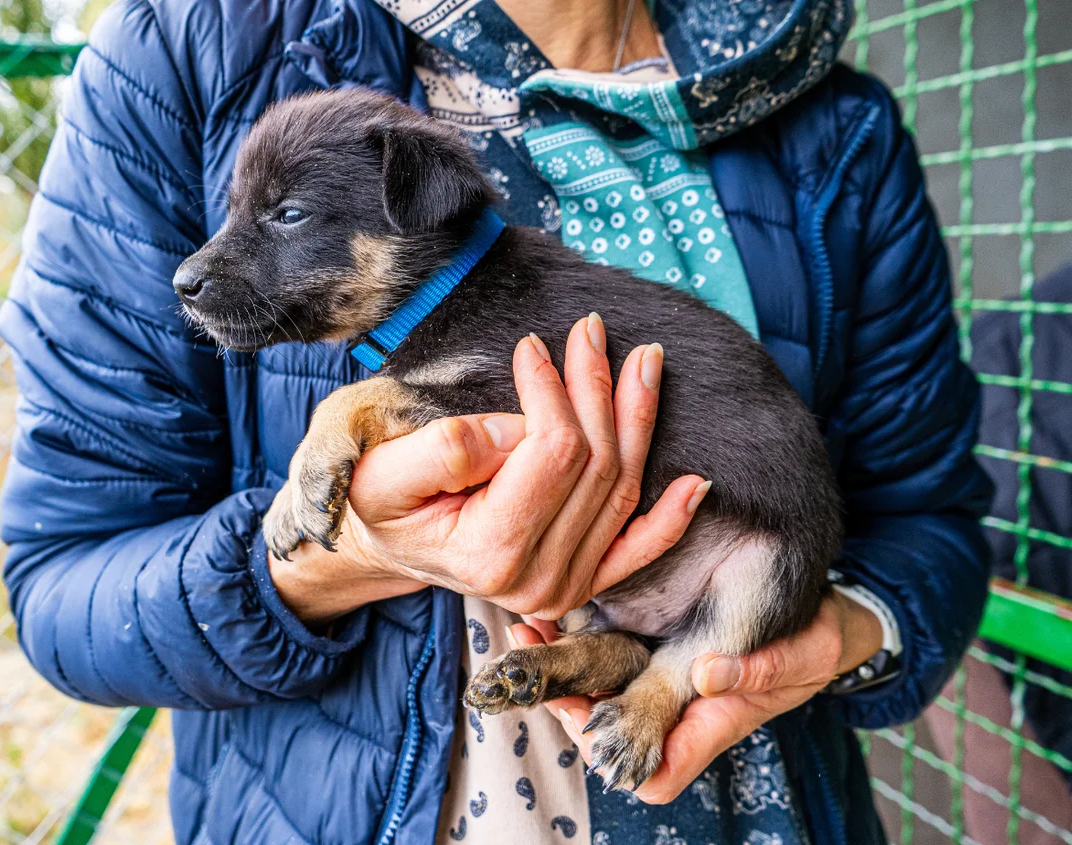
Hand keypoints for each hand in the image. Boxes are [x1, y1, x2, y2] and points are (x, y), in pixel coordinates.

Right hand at [271, 314, 709, 623]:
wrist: (379, 540)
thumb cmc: (378, 497)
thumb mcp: (382, 468)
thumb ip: (442, 450)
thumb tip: (514, 430)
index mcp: (489, 553)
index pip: (551, 454)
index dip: (551, 391)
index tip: (533, 345)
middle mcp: (537, 580)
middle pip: (596, 467)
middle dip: (596, 389)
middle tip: (592, 331)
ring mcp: (565, 587)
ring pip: (623, 490)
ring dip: (638, 421)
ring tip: (644, 361)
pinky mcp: (580, 581)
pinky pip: (638, 549)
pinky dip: (670, 517)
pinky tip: (694, 481)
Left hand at [516, 591, 884, 802]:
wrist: (813, 615)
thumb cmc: (809, 648)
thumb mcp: (796, 657)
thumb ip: (758, 670)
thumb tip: (706, 674)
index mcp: (706, 725)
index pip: (651, 772)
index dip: (614, 757)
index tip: (585, 718)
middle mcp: (672, 706)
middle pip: (605, 731)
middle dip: (563, 700)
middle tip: (528, 663)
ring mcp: (658, 673)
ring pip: (596, 687)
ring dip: (558, 664)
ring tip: (526, 630)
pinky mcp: (652, 639)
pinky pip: (606, 645)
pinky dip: (575, 630)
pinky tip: (551, 607)